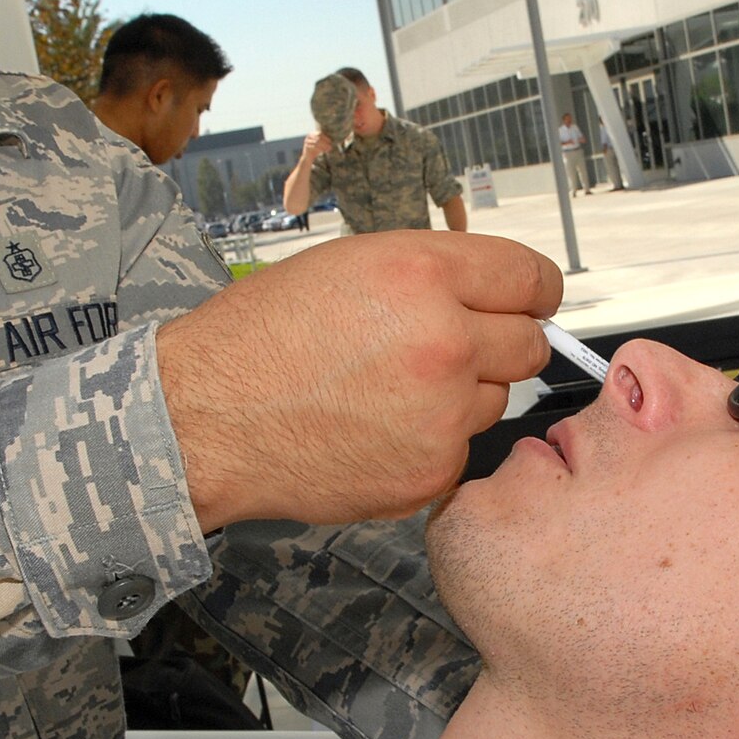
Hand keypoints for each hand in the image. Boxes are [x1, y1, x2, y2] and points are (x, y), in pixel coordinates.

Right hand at [158, 233, 561, 529]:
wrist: (205, 418)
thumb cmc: (261, 337)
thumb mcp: (349, 265)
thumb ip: (433, 274)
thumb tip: (495, 296)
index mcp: (424, 276)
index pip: (532, 279)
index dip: (531, 292)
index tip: (524, 303)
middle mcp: (445, 342)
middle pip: (528, 345)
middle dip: (498, 344)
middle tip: (445, 351)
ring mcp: (441, 415)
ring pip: (493, 401)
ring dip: (460, 396)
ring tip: (387, 392)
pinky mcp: (428, 473)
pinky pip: (459, 451)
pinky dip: (429, 444)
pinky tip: (374, 431)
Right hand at [301, 131, 334, 159]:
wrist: (308, 158)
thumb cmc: (315, 150)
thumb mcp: (320, 145)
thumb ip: (324, 141)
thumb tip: (332, 140)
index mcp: (312, 134)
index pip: (320, 134)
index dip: (325, 137)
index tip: (330, 141)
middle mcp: (308, 137)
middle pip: (318, 138)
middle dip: (325, 142)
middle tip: (330, 145)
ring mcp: (306, 141)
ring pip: (317, 142)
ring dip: (324, 146)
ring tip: (329, 148)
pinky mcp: (306, 146)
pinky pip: (315, 147)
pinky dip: (321, 149)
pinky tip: (325, 151)